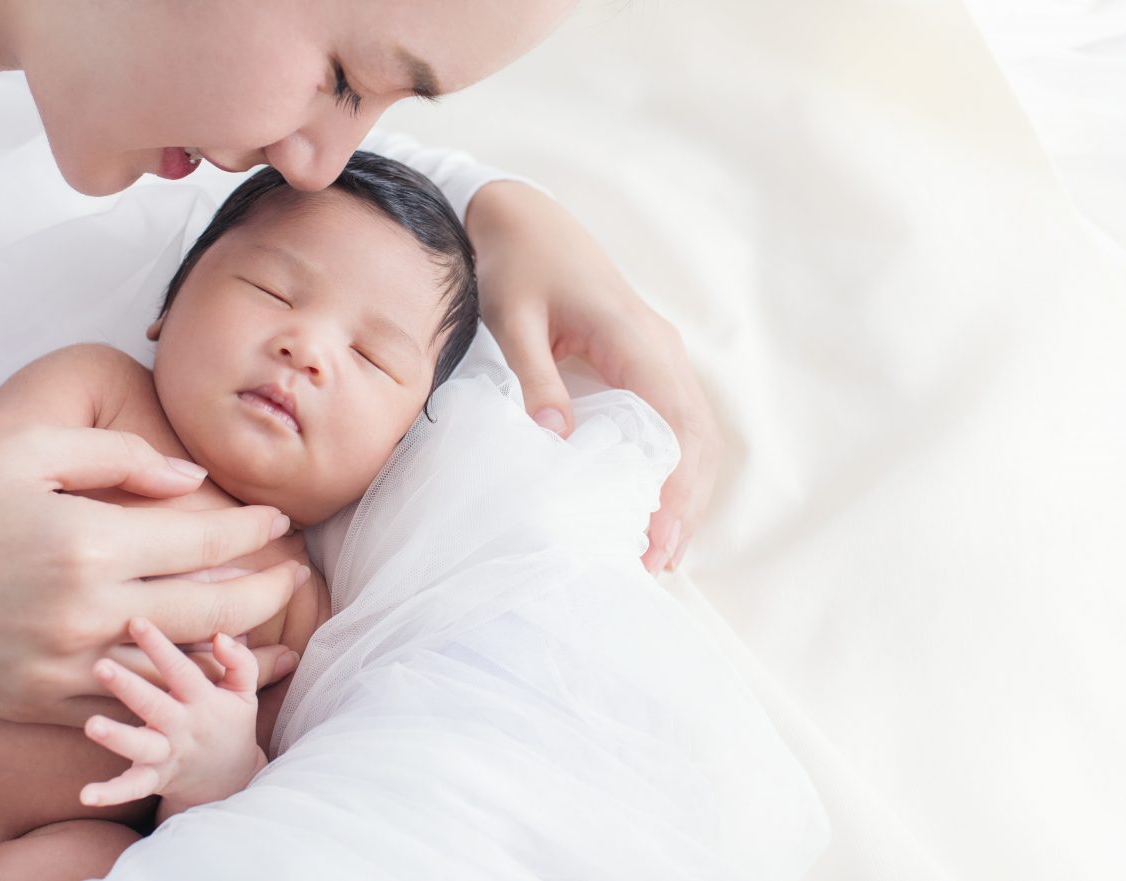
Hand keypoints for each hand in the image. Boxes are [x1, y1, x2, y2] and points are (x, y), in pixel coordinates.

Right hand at [0, 425, 305, 725]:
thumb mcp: (28, 447)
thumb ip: (121, 456)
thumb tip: (191, 478)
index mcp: (87, 541)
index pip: (204, 539)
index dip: (252, 529)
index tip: (278, 518)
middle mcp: (83, 611)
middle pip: (210, 609)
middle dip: (267, 592)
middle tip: (296, 575)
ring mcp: (62, 666)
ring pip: (177, 664)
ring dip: (234, 649)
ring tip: (276, 632)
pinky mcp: (37, 701)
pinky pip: (125, 702)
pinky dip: (170, 690)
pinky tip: (200, 675)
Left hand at [80, 618, 287, 816]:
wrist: (232, 780)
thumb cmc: (231, 724)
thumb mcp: (245, 692)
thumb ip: (240, 661)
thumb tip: (221, 636)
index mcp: (203, 701)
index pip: (180, 669)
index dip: (159, 646)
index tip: (136, 621)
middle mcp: (183, 727)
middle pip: (153, 705)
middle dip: (128, 686)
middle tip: (100, 666)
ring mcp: (168, 755)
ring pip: (140, 746)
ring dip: (117, 737)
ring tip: (92, 724)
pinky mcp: (155, 780)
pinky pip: (132, 788)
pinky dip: (110, 793)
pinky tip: (85, 794)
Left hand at [466, 182, 721, 572]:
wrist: (525, 217)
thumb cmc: (515, 265)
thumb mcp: (511, 319)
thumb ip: (534, 377)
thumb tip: (557, 438)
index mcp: (633, 337)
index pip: (674, 423)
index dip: (674, 487)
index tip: (656, 539)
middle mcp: (659, 347)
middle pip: (697, 436)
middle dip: (686, 502)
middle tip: (659, 564)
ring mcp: (659, 353)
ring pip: (695, 432)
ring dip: (687, 490)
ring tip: (662, 550)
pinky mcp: (647, 360)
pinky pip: (677, 420)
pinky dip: (677, 466)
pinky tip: (656, 504)